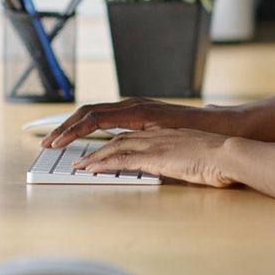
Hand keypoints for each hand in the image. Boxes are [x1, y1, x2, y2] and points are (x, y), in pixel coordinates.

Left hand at [44, 97, 233, 148]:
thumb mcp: (170, 142)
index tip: (59, 133)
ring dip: (73, 136)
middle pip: (92, 113)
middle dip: (66, 126)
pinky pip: (116, 146)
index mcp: (141, 111)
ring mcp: (144, 123)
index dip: (77, 121)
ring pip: (98, 125)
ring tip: (56, 148)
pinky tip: (85, 163)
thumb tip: (140, 155)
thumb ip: (151, 145)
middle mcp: (139, 110)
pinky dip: (96, 154)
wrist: (226, 143)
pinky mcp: (150, 140)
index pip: (101, 112)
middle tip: (47, 140)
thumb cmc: (204, 145)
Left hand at [74, 128, 237, 187]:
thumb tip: (188, 160)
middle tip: (77, 150)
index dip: (110, 140)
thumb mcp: (197, 152)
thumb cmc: (221, 156)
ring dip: (92, 155)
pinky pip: (121, 159)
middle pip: (115, 134)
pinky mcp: (155, 156)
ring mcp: (154, 142)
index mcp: (164, 131)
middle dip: (94, 142)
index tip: (96, 149)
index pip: (129, 132)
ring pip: (113, 146)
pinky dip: (102, 164)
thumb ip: (186, 153)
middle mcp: (155, 132)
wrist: (231, 153)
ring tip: (76, 165)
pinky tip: (89, 169)